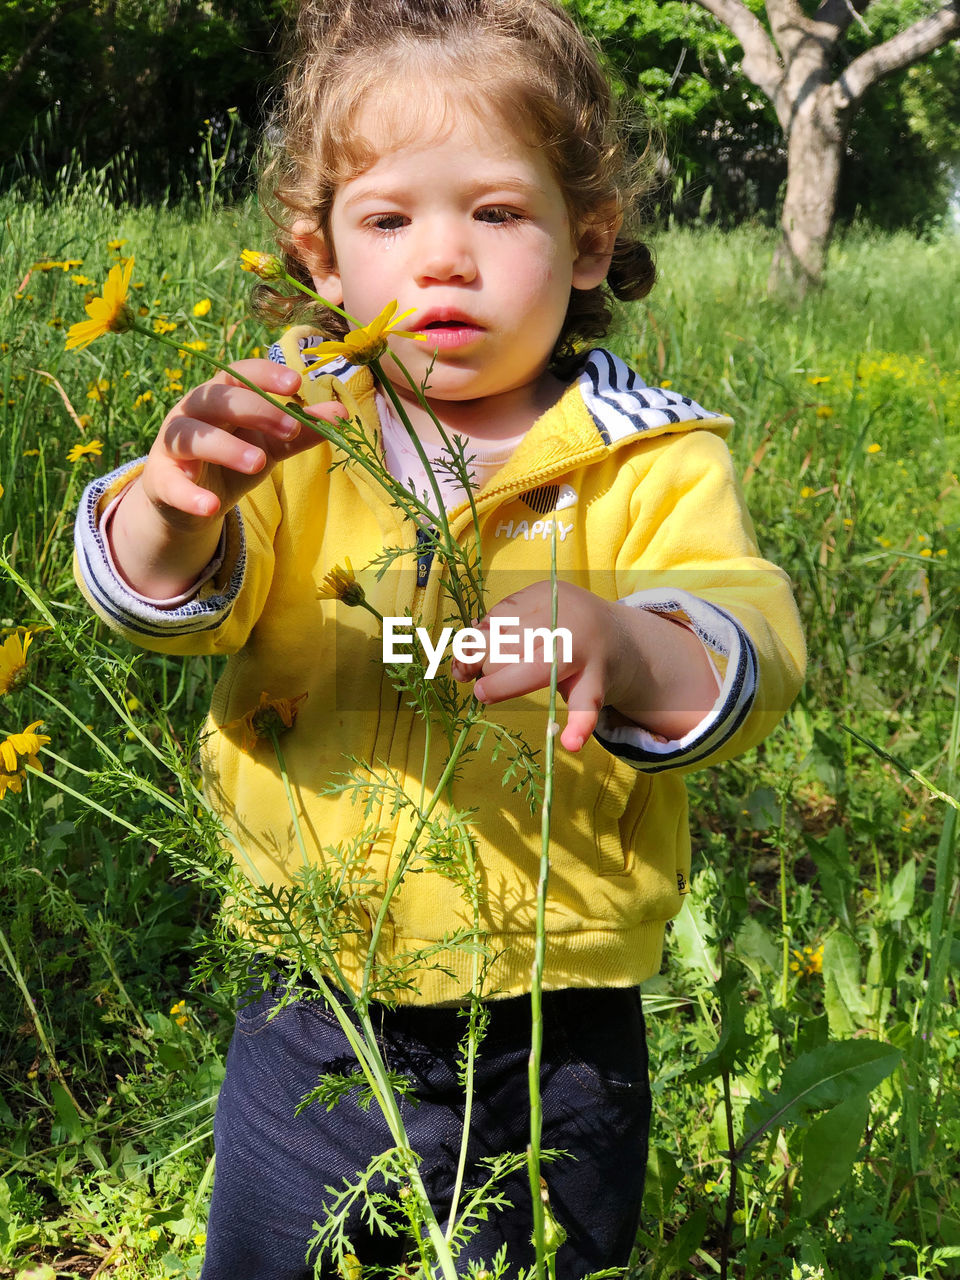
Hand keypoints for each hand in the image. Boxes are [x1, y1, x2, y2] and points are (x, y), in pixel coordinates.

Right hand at [139, 359, 341, 522]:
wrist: (193, 502)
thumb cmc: (234, 460)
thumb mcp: (271, 445)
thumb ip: (303, 431)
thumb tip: (343, 415)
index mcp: (220, 397)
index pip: (238, 373)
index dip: (264, 374)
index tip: (297, 383)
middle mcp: (191, 412)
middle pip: (215, 398)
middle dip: (254, 409)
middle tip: (291, 429)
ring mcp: (172, 445)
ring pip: (191, 436)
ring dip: (225, 447)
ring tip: (259, 463)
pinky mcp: (162, 480)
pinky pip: (172, 484)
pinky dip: (190, 495)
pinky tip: (210, 506)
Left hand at [450, 581, 720, 749]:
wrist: (625, 642)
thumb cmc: (562, 633)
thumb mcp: (533, 620)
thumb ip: (495, 636)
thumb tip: (459, 668)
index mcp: (546, 595)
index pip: (496, 619)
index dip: (473, 643)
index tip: (465, 662)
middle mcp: (565, 617)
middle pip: (507, 643)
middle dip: (485, 663)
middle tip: (478, 680)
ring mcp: (583, 649)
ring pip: (532, 668)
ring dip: (503, 684)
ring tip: (484, 694)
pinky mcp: (598, 680)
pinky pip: (586, 703)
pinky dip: (579, 724)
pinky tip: (570, 743)